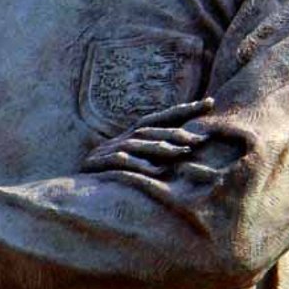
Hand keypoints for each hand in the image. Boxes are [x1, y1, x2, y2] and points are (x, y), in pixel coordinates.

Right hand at [82, 97, 214, 177]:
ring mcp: (111, 149)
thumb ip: (159, 150)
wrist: (77, 186)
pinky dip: (138, 165)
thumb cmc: (113, 171)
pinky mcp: (100, 163)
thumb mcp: (137, 157)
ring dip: (162, 147)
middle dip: (178, 132)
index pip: (164, 116)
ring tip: (183, 152)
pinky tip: (154, 171)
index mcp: (135, 132)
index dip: (186, 108)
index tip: (211, 102)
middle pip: (154, 129)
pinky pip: (120, 162)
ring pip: (140, 143)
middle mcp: (125, 136)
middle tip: (202, 138)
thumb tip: (192, 147)